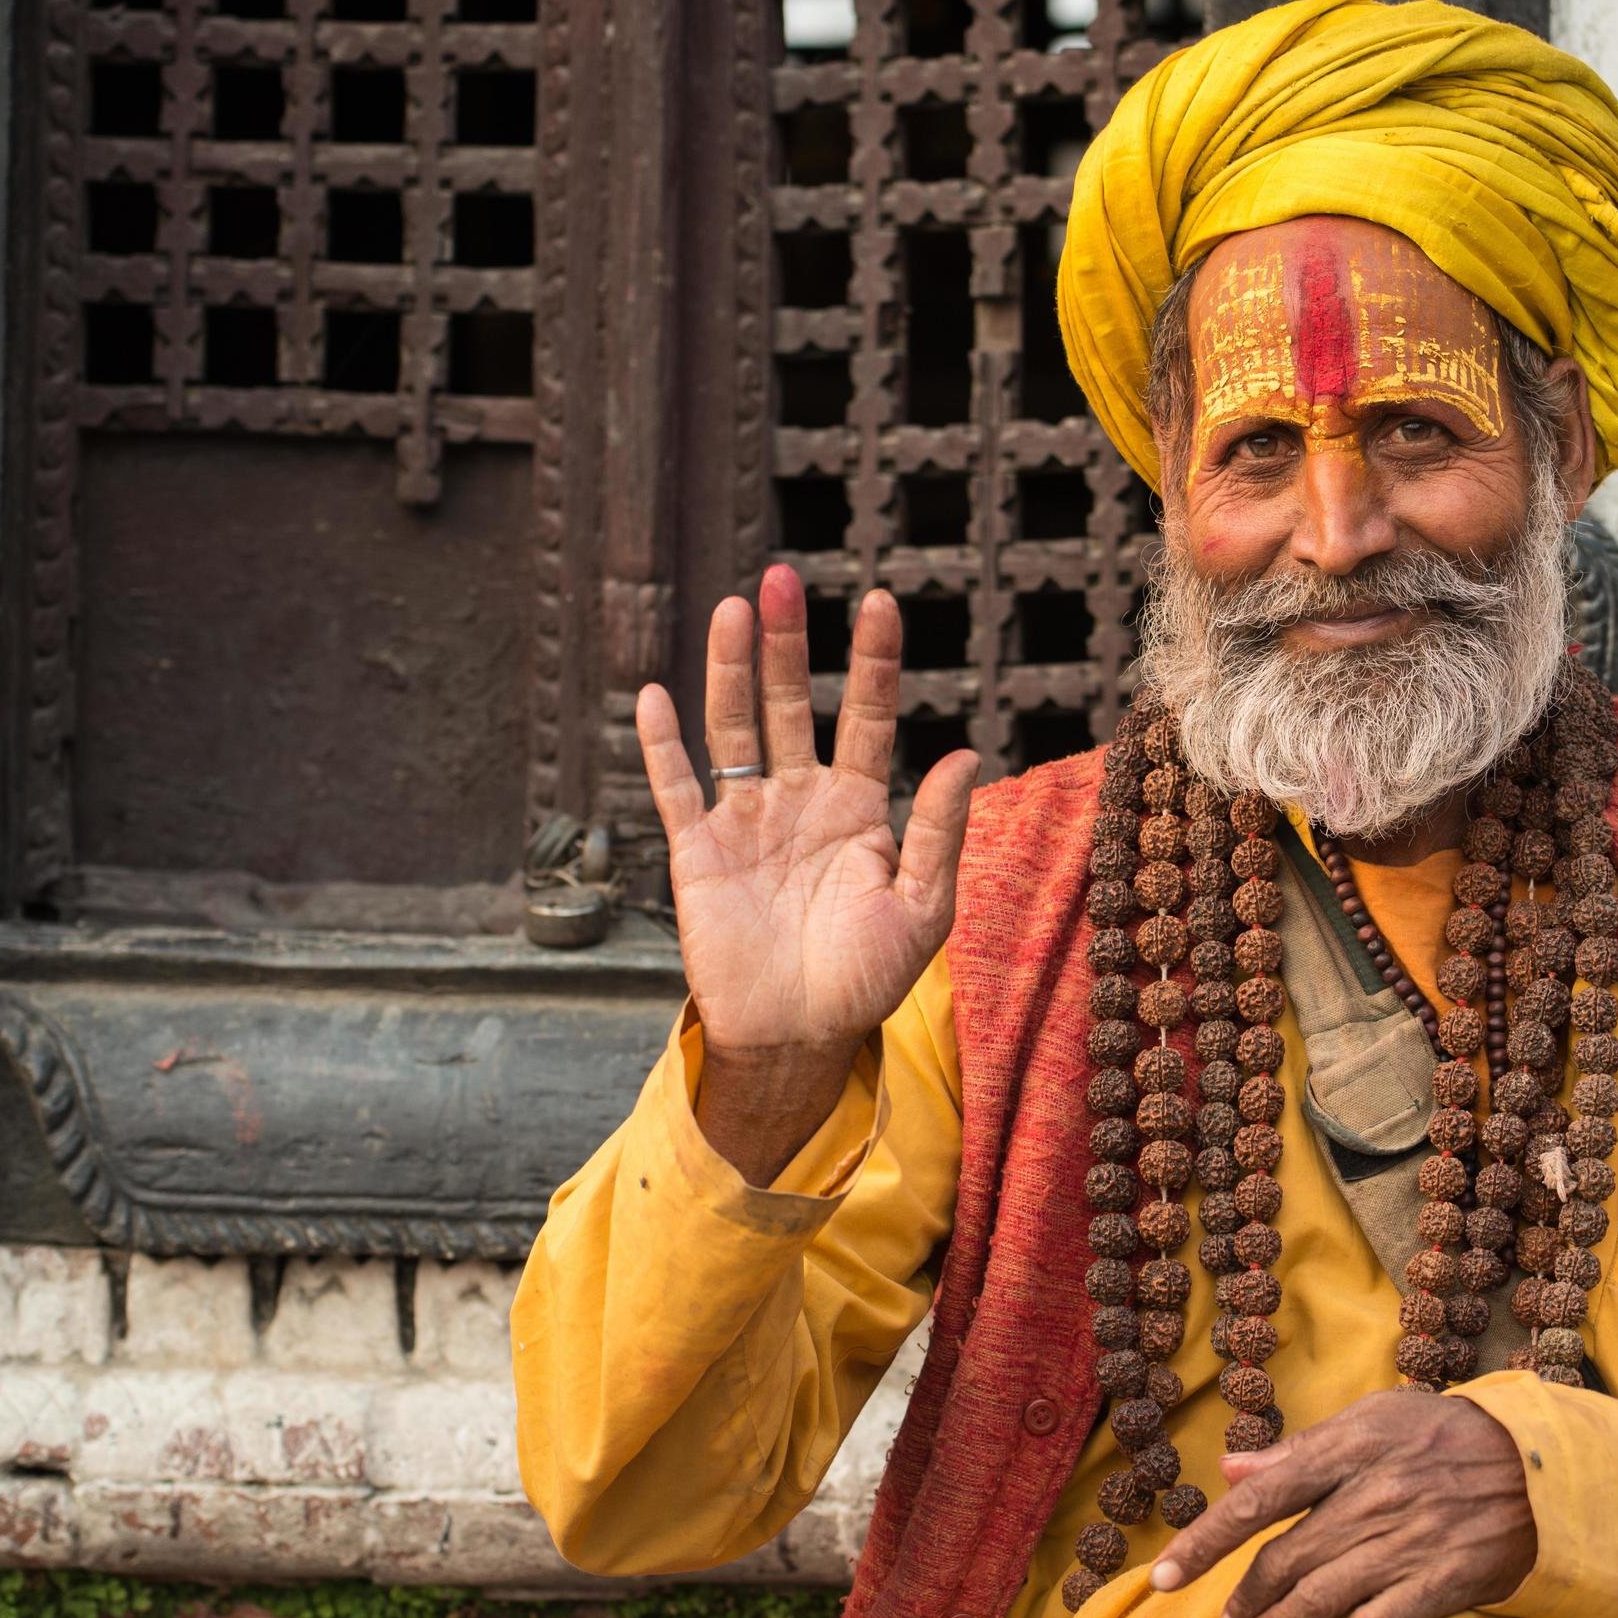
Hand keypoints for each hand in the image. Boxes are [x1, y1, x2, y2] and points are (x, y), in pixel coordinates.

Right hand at [636, 565, 976, 1180]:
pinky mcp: (698, 852)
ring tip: (733, 609)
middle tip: (783, 578)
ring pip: (735, 728)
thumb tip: (965, 752)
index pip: (868, 717)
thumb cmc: (866, 980)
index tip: (880, 602)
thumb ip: (937, 831)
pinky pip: (676, 787)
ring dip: (733, 669)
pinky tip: (653, 695)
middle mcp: (801, 801)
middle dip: (790, 643)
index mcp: (859, 809)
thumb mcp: (923, 909)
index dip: (874, 662)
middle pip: (794, 705)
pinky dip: (661, 744)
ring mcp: (747, 821)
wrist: (798, 1038)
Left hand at [1146, 1388, 1537, 1617]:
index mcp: (1351, 1449)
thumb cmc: (1443, 1435)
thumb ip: (1301, 1448)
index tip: (1164, 1577)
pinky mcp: (1441, 1582)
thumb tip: (1232, 1468)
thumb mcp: (1374, 1419)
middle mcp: (1374, 1496)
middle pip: (1286, 1559)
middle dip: (1243, 1600)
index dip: (1205, 1542)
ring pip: (1322, 1598)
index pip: (1261, 1499)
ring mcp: (1408, 1542)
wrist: (1539, 1466)